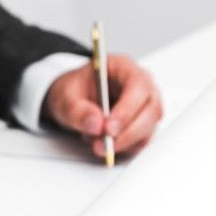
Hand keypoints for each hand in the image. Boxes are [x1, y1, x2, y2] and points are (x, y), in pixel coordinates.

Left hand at [44, 54, 162, 158]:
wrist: (73, 101)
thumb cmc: (73, 90)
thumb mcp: (65, 96)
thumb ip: (77, 110)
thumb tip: (95, 124)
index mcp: (124, 67)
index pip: (138, 86)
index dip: (127, 108)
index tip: (110, 128)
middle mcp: (141, 85)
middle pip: (150, 109)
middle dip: (128, 131)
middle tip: (105, 144)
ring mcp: (145, 105)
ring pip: (148, 127)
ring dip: (125, 142)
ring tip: (97, 145)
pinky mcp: (143, 124)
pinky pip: (142, 140)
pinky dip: (125, 147)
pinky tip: (105, 144)